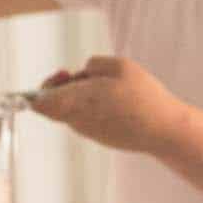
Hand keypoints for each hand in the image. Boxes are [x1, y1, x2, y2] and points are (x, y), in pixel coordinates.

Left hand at [29, 55, 185, 154]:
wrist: (163, 131)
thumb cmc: (142, 96)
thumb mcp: (119, 65)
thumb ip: (94, 64)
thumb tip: (83, 72)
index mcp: (76, 101)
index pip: (39, 102)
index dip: (44, 87)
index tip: (63, 75)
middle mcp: (77, 121)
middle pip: (55, 105)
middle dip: (66, 86)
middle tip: (87, 76)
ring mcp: (88, 132)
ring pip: (72, 111)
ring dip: (82, 97)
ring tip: (110, 87)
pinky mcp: (101, 138)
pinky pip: (88, 119)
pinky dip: (96, 108)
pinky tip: (118, 102)